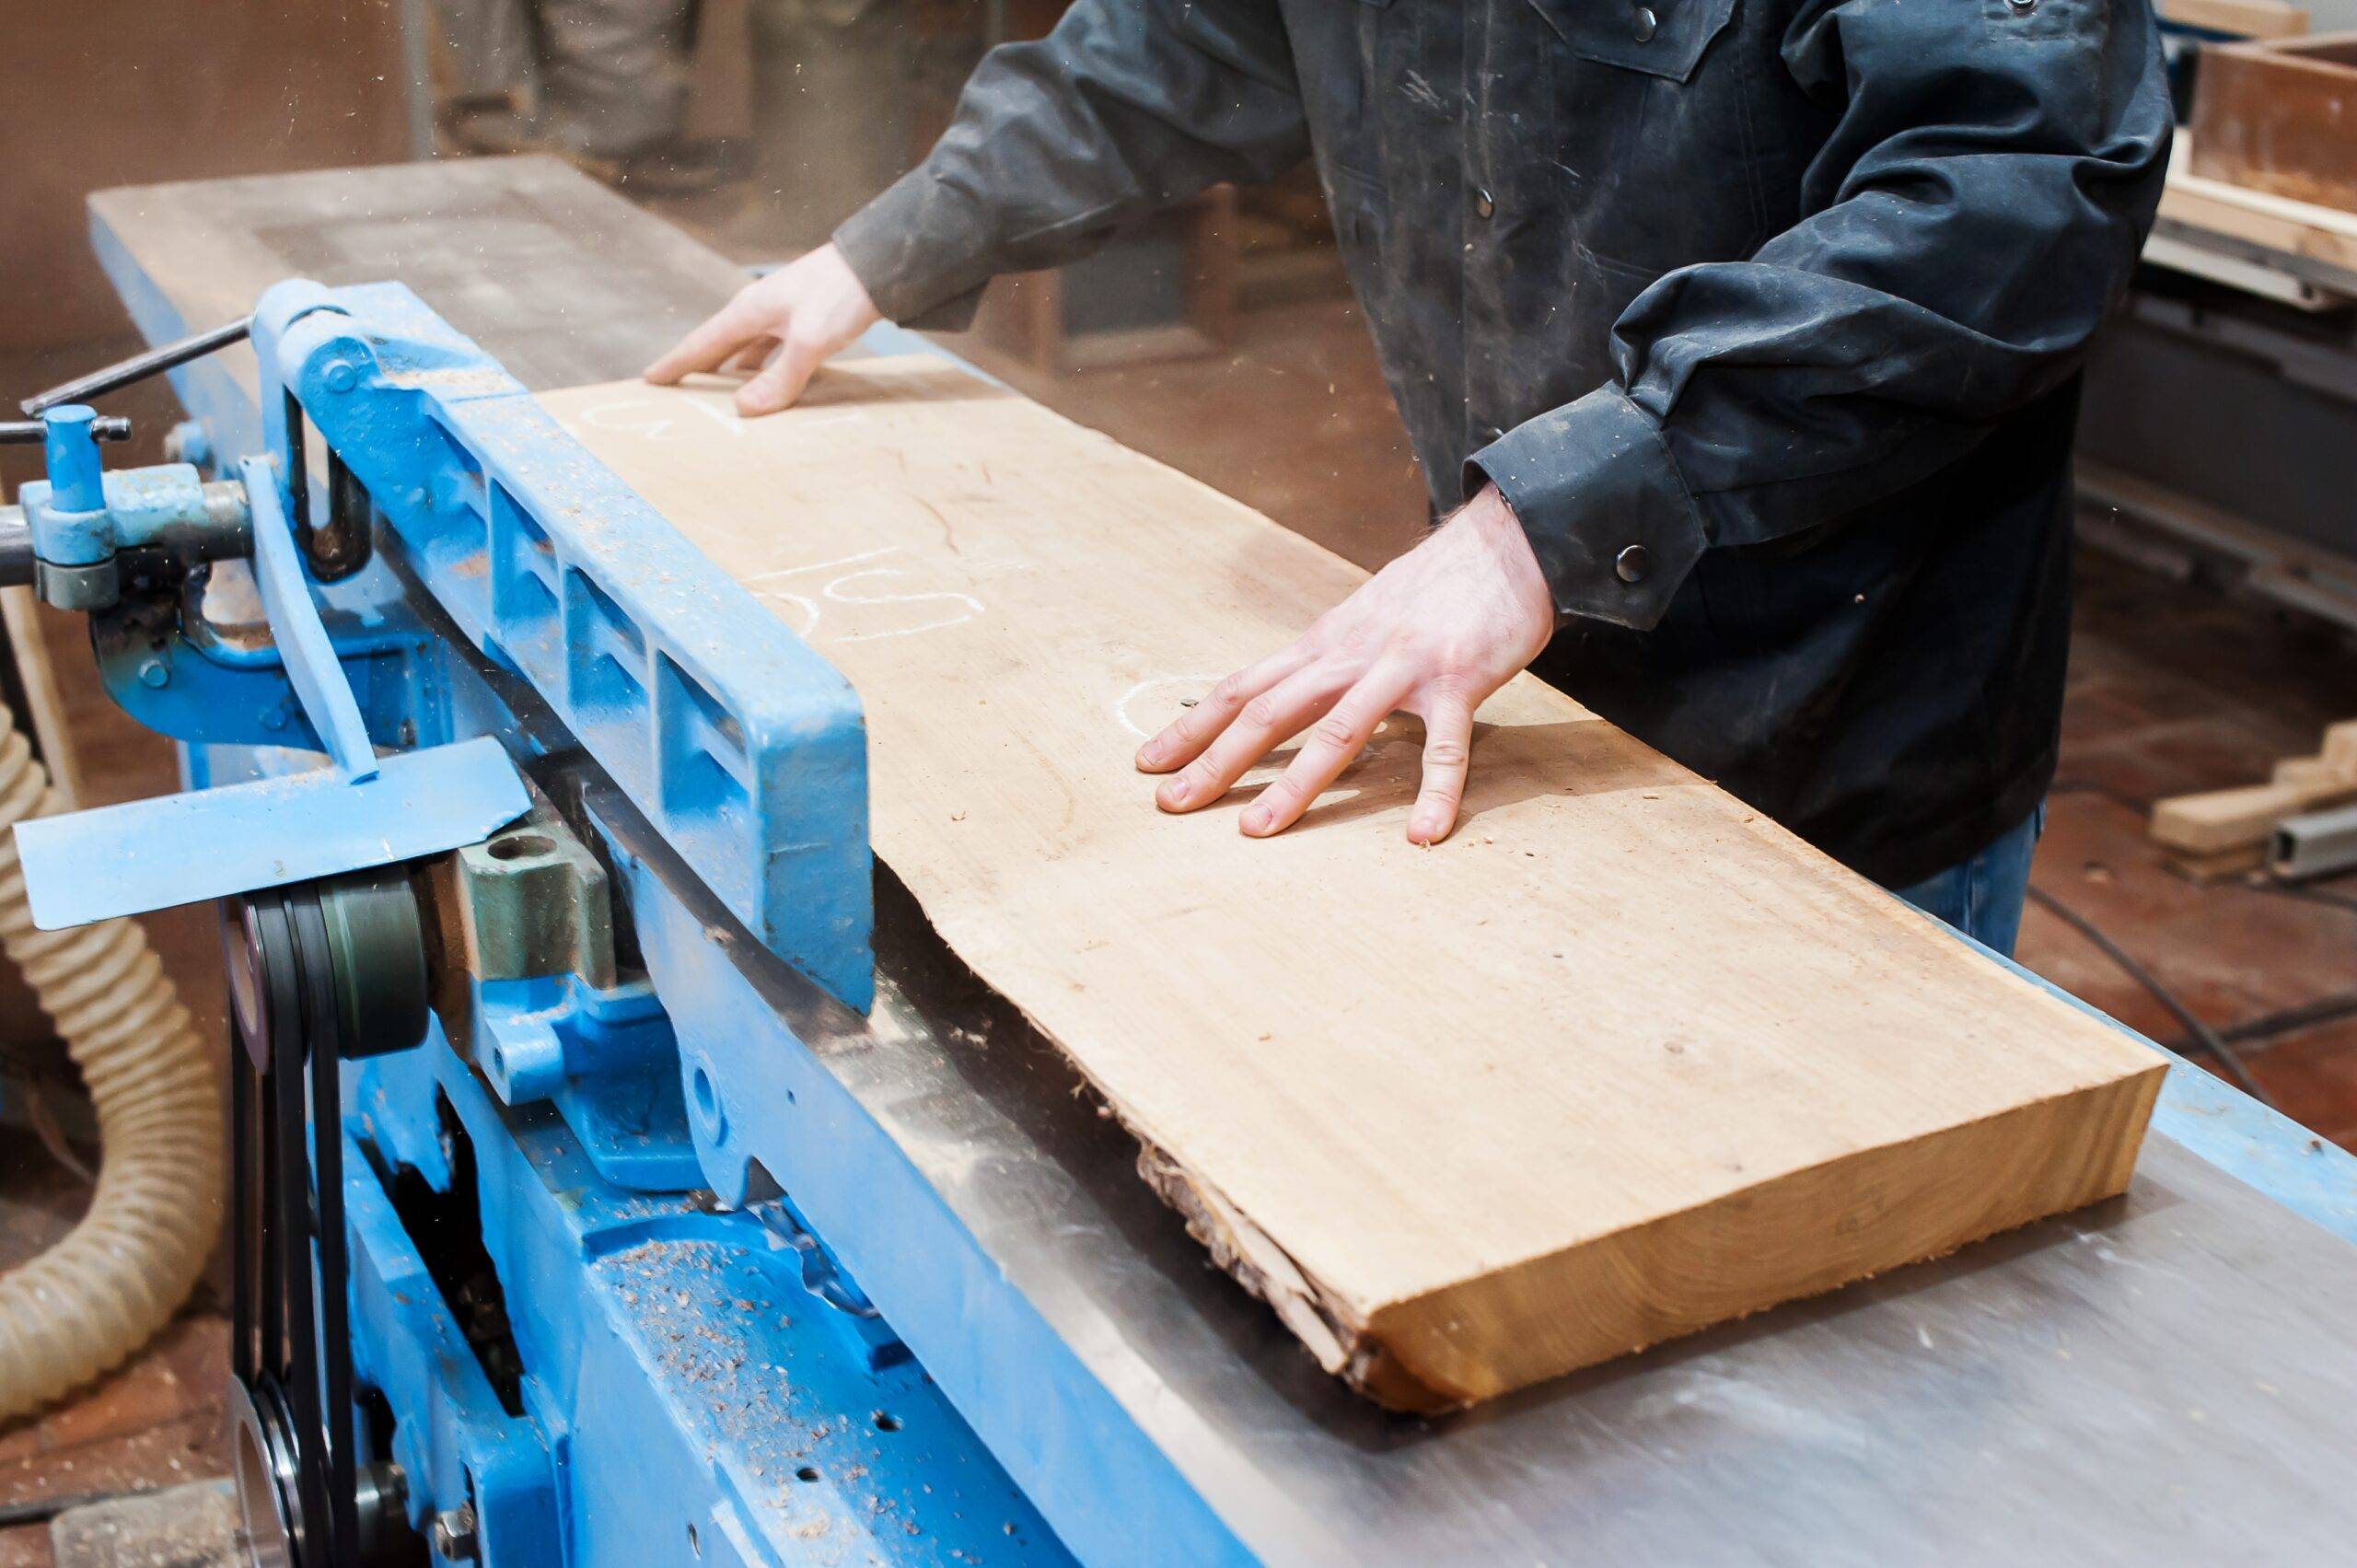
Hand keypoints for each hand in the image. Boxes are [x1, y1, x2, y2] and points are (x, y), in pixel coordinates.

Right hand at [644, 243, 882, 416]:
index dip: (677, 363)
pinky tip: (769, 378)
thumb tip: (742, 410)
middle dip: (697, 366)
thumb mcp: (810, 342)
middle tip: (676, 387)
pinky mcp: (804, 317)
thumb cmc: (841, 296)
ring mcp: (782, 313)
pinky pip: (772, 347)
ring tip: (719, 391)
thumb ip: (779, 379)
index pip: (702, 343)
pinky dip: (763, 365)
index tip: (651, 378)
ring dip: (732, 369)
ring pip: (747, 347)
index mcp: (750, 312)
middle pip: (720, 344)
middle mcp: (760, 310)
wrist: (880, 264)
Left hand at [1137, 485, 1554, 844]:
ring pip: (1339, 730)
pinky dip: (1435, 792)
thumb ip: (1329, 658)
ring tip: (1257, 831)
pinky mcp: (1458, 680)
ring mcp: (1402, 667)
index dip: (1193, 726)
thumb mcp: (1365, 616)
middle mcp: (1350, 654)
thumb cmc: (1437, 586)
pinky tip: (1422, 834)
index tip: (1149, 762)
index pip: (1243, 688)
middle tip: (1171, 804)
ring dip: (1295, 783)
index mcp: (1324, 643)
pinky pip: (1445, 746)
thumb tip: (1290, 692)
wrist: (1506, 539)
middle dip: (1216, 760)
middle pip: (1270, 711)